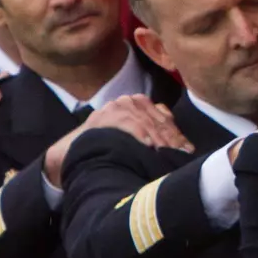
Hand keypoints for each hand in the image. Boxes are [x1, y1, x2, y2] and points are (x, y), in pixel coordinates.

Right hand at [43, 95, 192, 186]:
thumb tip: (186, 148)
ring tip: (166, 152)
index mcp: (140, 105)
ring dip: (158, 138)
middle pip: (157, 120)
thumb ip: (157, 136)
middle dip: (171, 139)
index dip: (177, 136)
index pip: (165, 119)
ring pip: (145, 121)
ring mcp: (115, 108)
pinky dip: (139, 133)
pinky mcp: (103, 116)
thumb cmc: (108, 149)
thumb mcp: (136, 140)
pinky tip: (148, 144)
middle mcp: (129, 102)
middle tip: (180, 155)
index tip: (186, 152)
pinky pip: (127, 122)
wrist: (70, 154)